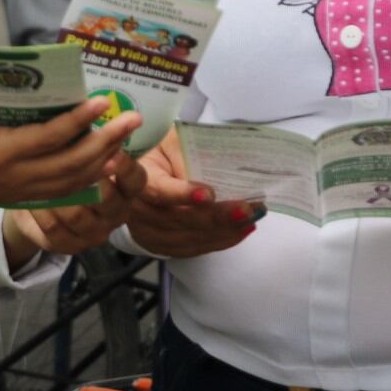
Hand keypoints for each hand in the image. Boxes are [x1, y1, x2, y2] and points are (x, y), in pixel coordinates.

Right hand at [0, 59, 143, 217]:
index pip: (45, 139)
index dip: (76, 122)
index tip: (101, 102)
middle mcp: (10, 176)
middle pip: (70, 163)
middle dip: (105, 142)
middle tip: (132, 118)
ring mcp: (14, 190)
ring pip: (70, 180)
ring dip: (102, 159)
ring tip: (126, 137)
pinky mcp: (13, 195)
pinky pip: (59, 191)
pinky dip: (86, 178)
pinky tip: (104, 164)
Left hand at [3, 151, 146, 257]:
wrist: (45, 207)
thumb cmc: (69, 166)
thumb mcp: (84, 151)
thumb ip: (93, 139)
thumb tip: (92, 106)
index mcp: (126, 188)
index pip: (136, 180)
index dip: (126, 169)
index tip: (114, 153)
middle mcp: (115, 213)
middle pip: (110, 202)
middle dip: (93, 185)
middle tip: (74, 166)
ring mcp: (93, 233)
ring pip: (78, 216)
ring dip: (58, 198)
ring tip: (40, 180)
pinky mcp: (69, 246)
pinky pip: (54, 231)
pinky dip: (41, 213)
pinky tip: (30, 200)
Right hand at [119, 133, 260, 257]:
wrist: (146, 174)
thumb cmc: (163, 153)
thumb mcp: (173, 141)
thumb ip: (189, 152)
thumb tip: (219, 167)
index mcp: (140, 178)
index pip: (159, 190)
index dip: (183, 194)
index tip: (209, 194)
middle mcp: (139, 210)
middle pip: (178, 219)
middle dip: (216, 216)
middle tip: (246, 209)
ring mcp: (148, 232)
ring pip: (189, 238)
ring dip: (224, 230)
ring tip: (251, 218)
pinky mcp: (162, 246)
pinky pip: (194, 249)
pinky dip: (221, 240)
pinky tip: (241, 230)